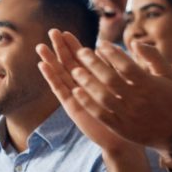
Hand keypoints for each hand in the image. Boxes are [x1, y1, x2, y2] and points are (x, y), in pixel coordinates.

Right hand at [37, 30, 140, 154]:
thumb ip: (123, 67)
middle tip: (52, 32)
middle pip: (69, 64)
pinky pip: (60, 90)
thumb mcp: (130, 86)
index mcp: (96, 81)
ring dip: (51, 61)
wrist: (124, 139)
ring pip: (61, 75)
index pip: (82, 60)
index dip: (74, 46)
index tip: (66, 32)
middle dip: (61, 48)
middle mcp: (84, 88)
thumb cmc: (130, 114)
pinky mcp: (72, 107)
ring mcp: (76, 97)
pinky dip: (51, 77)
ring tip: (41, 46)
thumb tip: (123, 47)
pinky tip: (43, 66)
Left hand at [62, 38, 171, 149]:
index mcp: (149, 85)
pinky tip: (76, 92)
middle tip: (81, 52)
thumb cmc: (169, 99)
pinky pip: (100, 114)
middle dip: (94, 64)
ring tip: (75, 70)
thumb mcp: (167, 75)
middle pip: (111, 79)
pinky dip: (87, 102)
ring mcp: (128, 115)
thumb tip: (134, 43)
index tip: (101, 44)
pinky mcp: (120, 127)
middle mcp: (138, 100)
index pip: (127, 66)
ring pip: (102, 96)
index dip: (112, 53)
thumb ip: (153, 56)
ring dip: (87, 82)